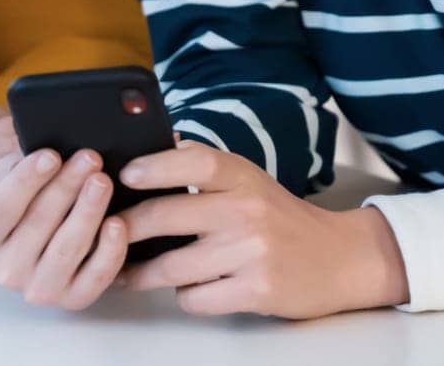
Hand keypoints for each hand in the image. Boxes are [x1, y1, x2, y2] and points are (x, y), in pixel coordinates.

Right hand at [0, 146, 129, 308]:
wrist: (31, 238)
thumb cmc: (23, 194)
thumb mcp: (10, 166)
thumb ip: (20, 153)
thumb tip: (47, 135)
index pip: (0, 208)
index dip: (25, 180)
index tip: (51, 154)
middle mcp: (5, 268)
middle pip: (37, 224)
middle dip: (67, 187)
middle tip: (90, 157)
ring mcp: (38, 288)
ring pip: (66, 249)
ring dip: (88, 212)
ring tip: (103, 181)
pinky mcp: (71, 299)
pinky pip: (94, 278)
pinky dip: (109, 251)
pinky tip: (118, 223)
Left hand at [117, 140, 409, 318]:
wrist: (339, 259)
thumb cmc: (283, 218)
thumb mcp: (250, 180)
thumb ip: (206, 165)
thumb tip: (158, 145)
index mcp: (243, 177)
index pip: (195, 161)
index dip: (155, 166)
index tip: (124, 175)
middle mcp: (247, 210)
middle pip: (169, 216)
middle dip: (127, 228)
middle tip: (104, 233)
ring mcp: (252, 252)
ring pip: (174, 266)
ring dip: (143, 274)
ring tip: (124, 273)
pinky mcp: (256, 291)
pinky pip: (196, 298)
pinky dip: (186, 297)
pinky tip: (189, 289)